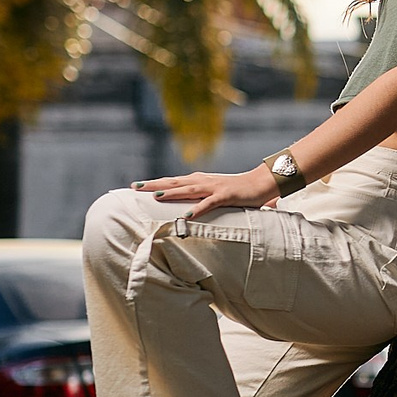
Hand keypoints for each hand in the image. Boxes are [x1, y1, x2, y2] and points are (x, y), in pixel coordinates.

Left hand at [137, 166, 278, 217]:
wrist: (261, 183)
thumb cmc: (238, 191)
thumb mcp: (214, 194)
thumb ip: (200, 199)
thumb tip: (185, 210)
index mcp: (198, 181)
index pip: (172, 182)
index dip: (154, 183)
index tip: (136, 185)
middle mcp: (203, 181)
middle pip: (174, 182)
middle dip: (154, 185)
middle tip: (135, 186)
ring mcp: (214, 187)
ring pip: (189, 190)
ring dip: (172, 193)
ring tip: (155, 196)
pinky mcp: (226, 195)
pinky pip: (210, 203)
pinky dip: (198, 208)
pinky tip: (187, 214)